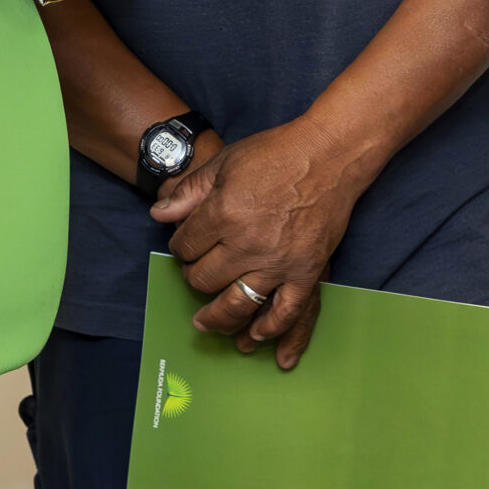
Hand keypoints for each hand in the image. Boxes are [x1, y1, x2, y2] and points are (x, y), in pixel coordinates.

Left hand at [150, 119, 370, 370]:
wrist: (329, 153)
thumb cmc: (275, 153)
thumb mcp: (225, 162)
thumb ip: (189, 192)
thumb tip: (159, 215)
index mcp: (223, 213)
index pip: (185, 247)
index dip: (180, 248)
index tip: (185, 246)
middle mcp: (246, 244)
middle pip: (205, 279)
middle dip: (194, 278)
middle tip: (195, 274)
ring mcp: (278, 262)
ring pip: (237, 305)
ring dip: (218, 319)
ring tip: (205, 323)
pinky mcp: (306, 272)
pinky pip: (285, 312)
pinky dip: (269, 328)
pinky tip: (255, 335)